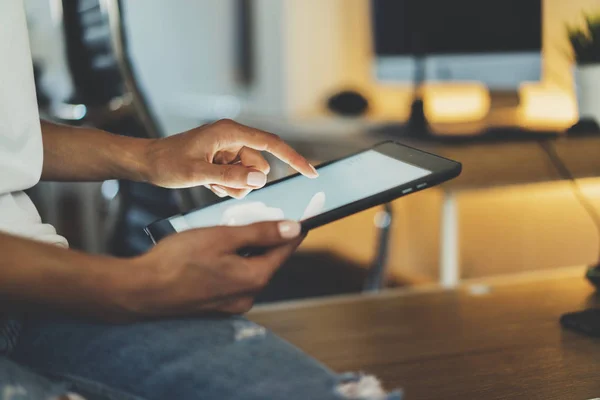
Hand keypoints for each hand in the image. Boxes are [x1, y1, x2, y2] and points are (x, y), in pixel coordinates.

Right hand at [117, 220, 303, 317]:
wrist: (140, 291)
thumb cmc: (177, 261)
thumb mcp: (222, 237)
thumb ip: (260, 233)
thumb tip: (292, 229)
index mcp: (253, 279)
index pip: (284, 250)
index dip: (293, 231)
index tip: (303, 217)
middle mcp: (247, 296)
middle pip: (267, 260)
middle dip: (266, 238)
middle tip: (264, 217)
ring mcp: (231, 304)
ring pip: (249, 268)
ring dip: (247, 249)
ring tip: (233, 230)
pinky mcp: (215, 305)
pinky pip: (233, 278)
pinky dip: (232, 262)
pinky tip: (216, 249)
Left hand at [142, 119, 317, 197]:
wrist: (147, 162)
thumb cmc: (167, 163)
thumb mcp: (198, 173)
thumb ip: (230, 177)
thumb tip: (259, 180)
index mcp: (231, 133)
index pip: (272, 145)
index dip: (294, 159)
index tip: (311, 173)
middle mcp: (234, 138)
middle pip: (260, 167)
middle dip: (244, 181)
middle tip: (218, 184)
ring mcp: (229, 150)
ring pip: (249, 176)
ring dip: (233, 186)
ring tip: (209, 183)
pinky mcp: (224, 159)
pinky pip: (238, 178)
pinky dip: (226, 185)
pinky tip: (207, 182)